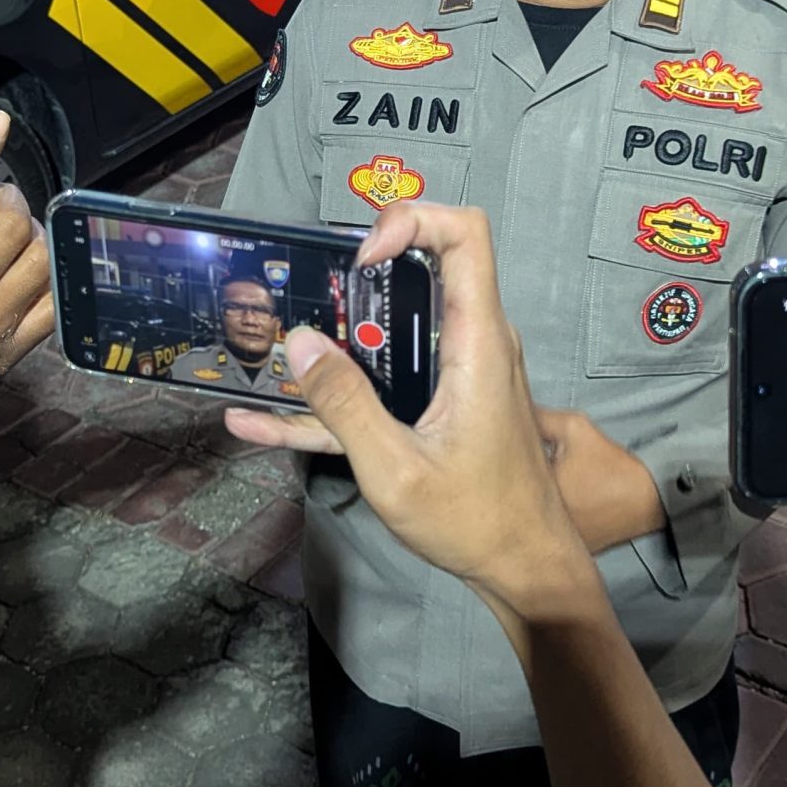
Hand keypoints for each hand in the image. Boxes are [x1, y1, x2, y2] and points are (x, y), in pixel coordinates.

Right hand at [274, 202, 591, 622]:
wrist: (525, 567)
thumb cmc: (477, 522)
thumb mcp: (396, 470)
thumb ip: (344, 406)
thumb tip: (299, 344)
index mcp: (477, 343)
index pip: (466, 234)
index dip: (413, 220)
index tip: (361, 259)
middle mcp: (474, 343)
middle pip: (424, 269)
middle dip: (359, 275)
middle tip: (307, 300)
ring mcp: (460, 370)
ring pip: (396, 327)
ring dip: (340, 334)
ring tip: (275, 349)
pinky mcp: (443, 400)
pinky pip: (384, 381)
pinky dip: (333, 394)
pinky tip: (260, 422)